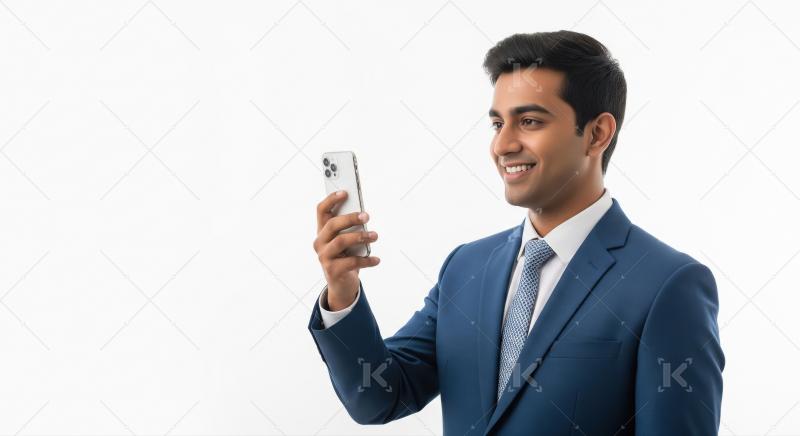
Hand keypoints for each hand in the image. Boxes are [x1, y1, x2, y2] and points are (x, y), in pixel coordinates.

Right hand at [313, 190, 379, 310]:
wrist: (341, 285)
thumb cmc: (346, 257)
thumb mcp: (347, 241)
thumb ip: (351, 229)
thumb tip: (363, 216)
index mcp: (322, 231)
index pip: (321, 210)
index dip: (331, 200)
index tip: (345, 192)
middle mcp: (320, 242)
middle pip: (332, 224)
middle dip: (350, 218)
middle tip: (367, 216)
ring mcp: (324, 257)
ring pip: (341, 241)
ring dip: (360, 236)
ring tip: (375, 235)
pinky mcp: (332, 271)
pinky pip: (351, 262)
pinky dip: (366, 260)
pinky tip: (376, 259)